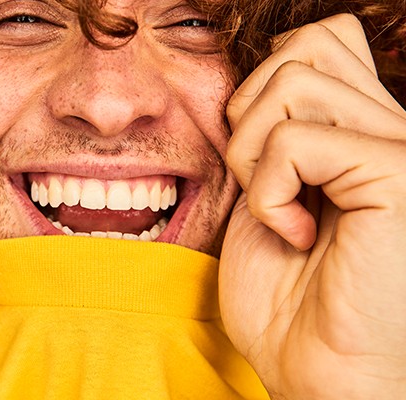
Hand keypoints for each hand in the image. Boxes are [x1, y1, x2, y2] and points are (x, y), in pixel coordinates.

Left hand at [220, 14, 405, 398]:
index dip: (264, 89)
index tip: (257, 163)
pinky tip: (294, 235)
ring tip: (278, 211)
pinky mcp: (399, 175)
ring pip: (296, 78)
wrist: (320, 376)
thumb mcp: (267, 197)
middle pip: (308, 44)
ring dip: (253, 153)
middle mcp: (398, 130)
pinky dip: (267, 192)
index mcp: (370, 132)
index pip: (321, 42)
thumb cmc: (290, 303)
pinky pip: (294, 140)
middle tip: (261, 183)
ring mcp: (404, 149)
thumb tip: (260, 79)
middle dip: (250, 111)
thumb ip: (274, 134)